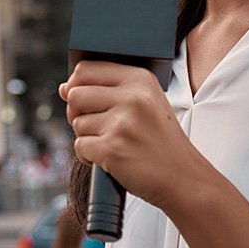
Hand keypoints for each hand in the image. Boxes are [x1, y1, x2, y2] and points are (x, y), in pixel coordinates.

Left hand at [61, 60, 200, 209]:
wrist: (183, 178)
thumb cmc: (160, 142)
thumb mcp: (144, 105)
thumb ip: (105, 91)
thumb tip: (64, 88)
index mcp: (140, 79)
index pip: (85, 69)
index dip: (77, 85)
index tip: (85, 100)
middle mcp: (132, 97)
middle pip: (75, 94)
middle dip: (78, 113)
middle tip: (98, 127)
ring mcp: (122, 123)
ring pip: (76, 123)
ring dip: (88, 137)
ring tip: (113, 144)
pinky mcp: (112, 148)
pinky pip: (80, 146)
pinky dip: (89, 157)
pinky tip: (110, 159)